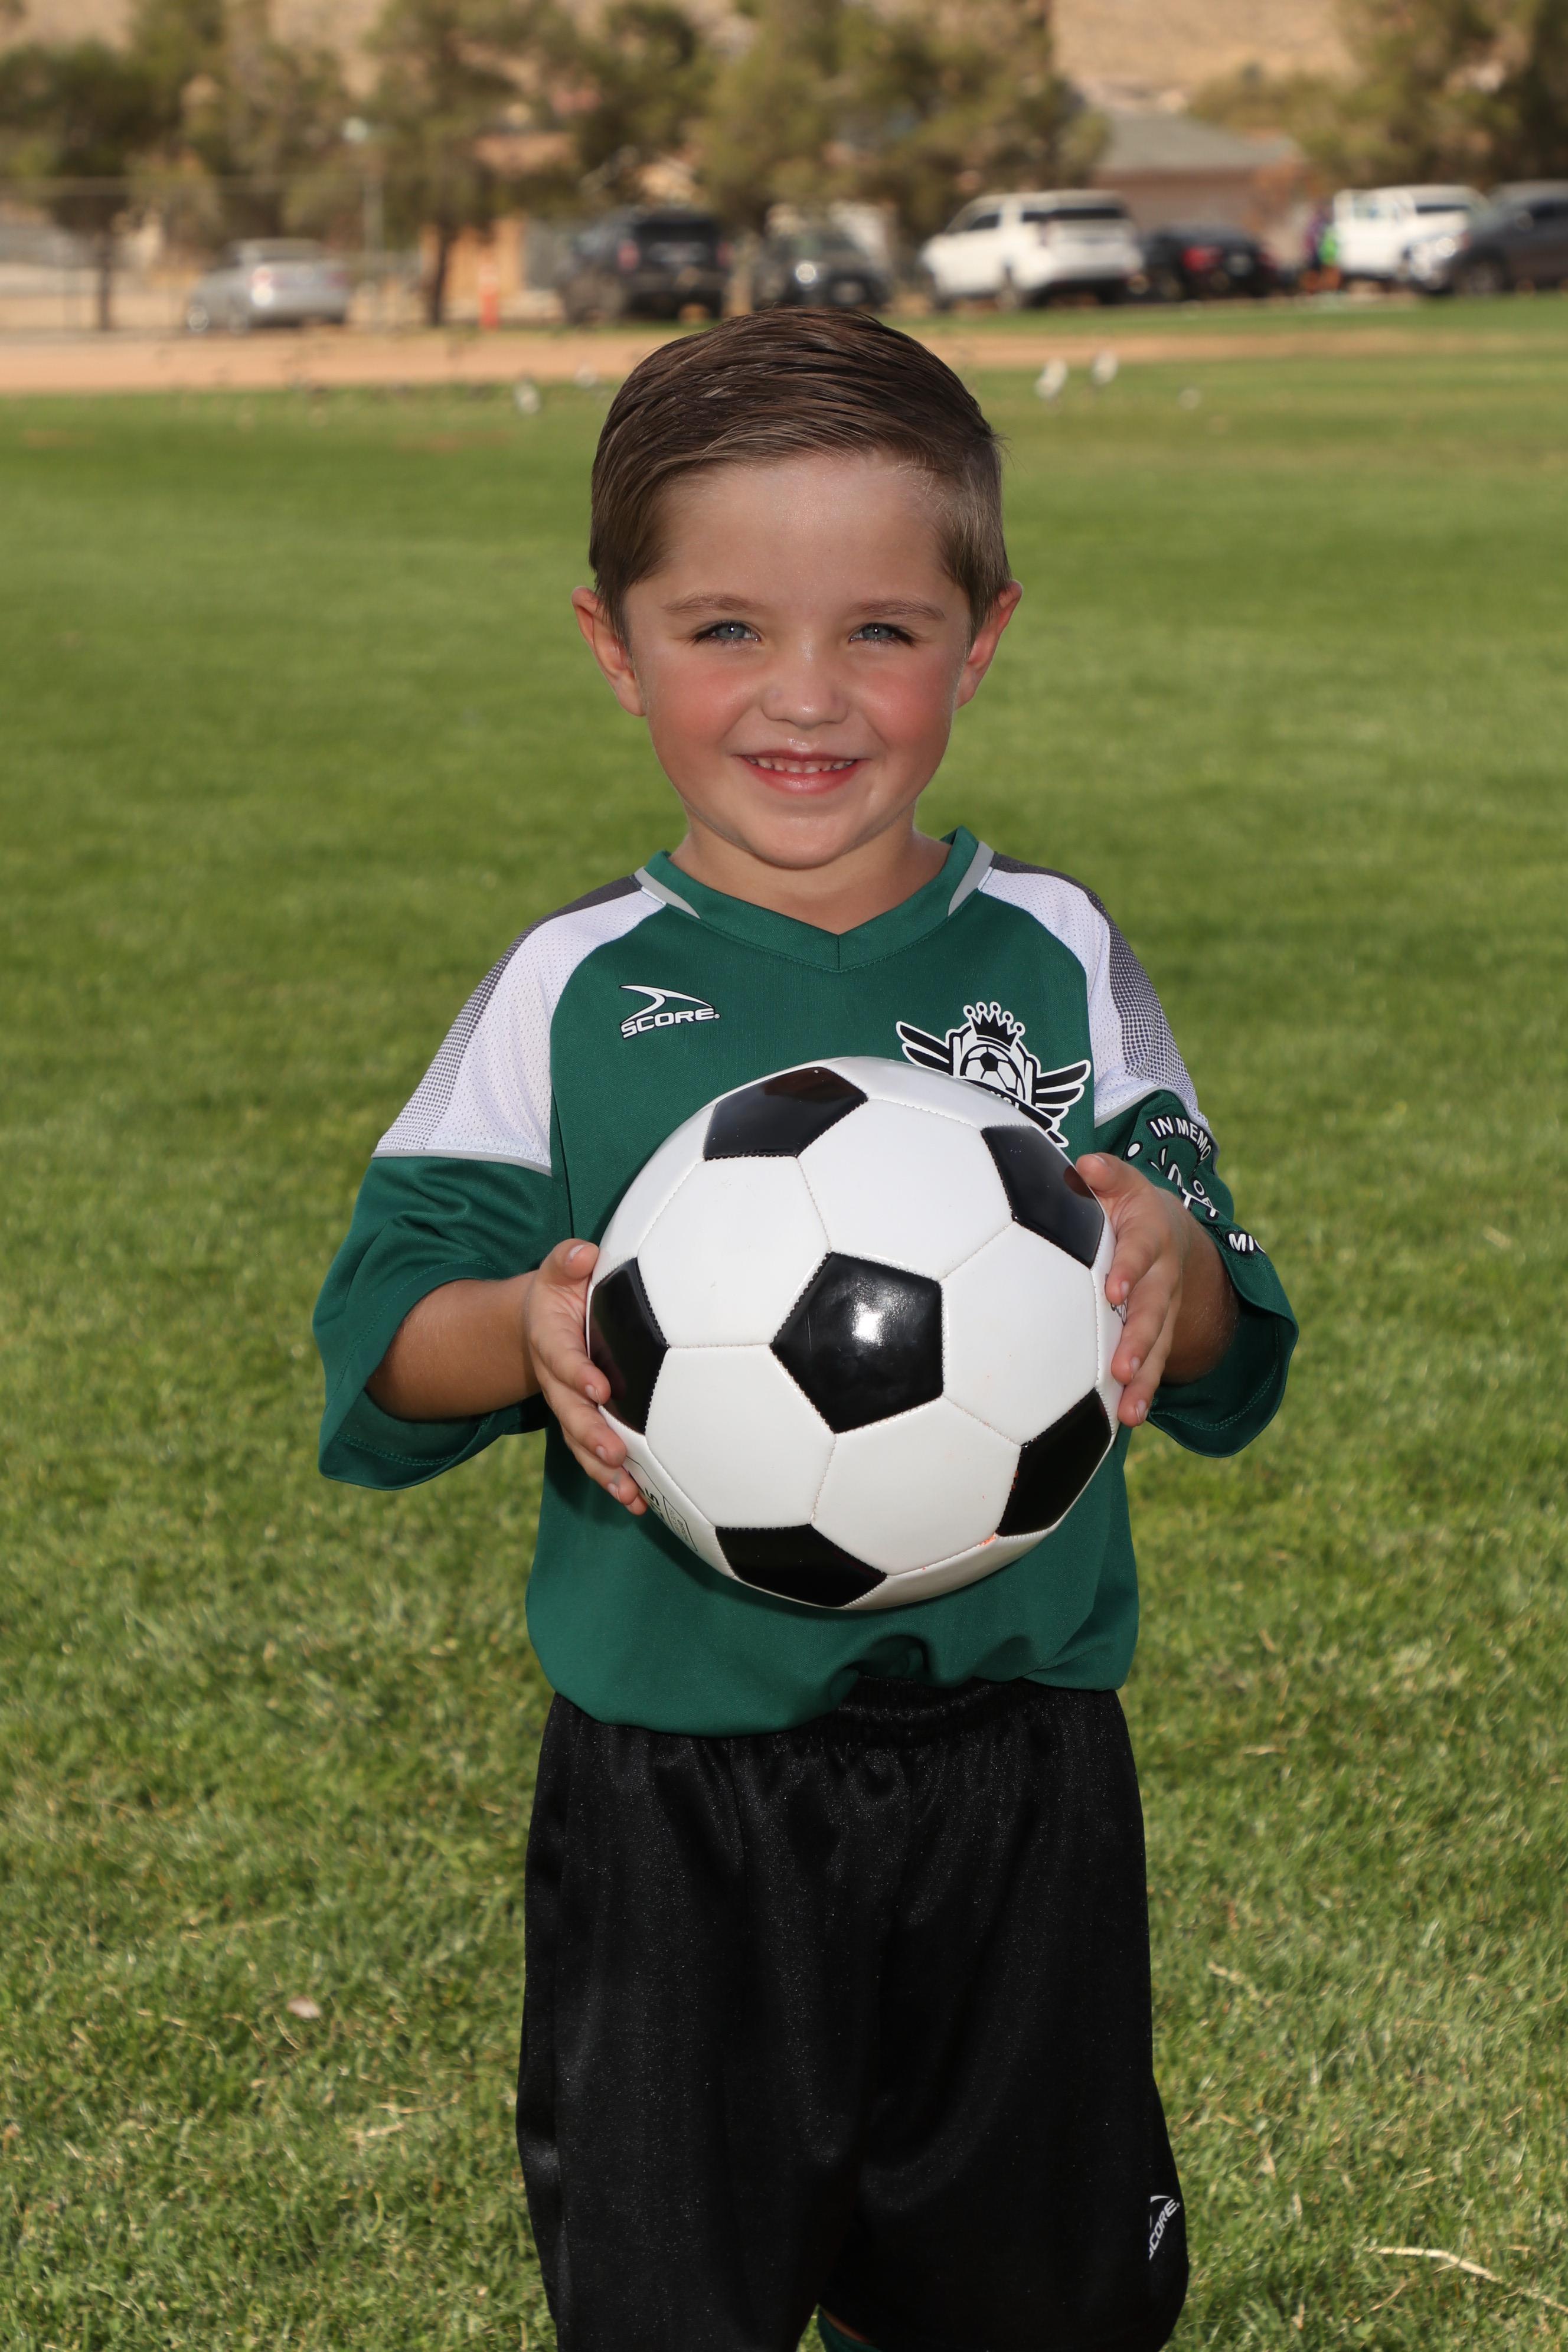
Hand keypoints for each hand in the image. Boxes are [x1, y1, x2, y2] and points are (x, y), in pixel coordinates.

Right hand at [522, 1240, 646, 1513]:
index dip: (578, 1374)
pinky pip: (596, 1456)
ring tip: (628, 1494)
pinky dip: (614, 1481)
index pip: (562, 1359)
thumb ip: (566, 1260)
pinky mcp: (586, 1423)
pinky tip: (638, 1503)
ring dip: (602, 1471)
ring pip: (581, 1444)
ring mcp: (570, 1407)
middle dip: (591, 1436)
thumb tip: (583, 1254)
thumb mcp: (557, 1269)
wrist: (541, 1323)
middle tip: (614, 1455)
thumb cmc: (561, 1291)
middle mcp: (557, 1382)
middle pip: (570, 1414)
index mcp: (551, 1342)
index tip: (600, 1387)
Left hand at [1074, 1154, 1237, 1427]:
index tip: (1114, 1289)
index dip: (1131, 1270)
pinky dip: (1139, 1395)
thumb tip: (1085, 1164)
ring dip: (1145, 1381)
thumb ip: (1104, 1175)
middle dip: (1141, 1339)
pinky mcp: (1156, 1337)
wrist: (1172, 1233)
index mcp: (1149, 1237)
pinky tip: (1122, 1424)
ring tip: (1131, 1413)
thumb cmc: (1127, 1207)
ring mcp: (1163, 1313)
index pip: (1140, 1253)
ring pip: (1158, 1349)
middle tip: (1123, 1366)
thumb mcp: (1121, 1185)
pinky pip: (1151, 1368)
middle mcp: (1162, 1280)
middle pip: (1155, 1312)